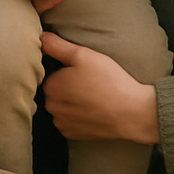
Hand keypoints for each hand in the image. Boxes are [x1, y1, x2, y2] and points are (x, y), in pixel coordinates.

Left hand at [41, 32, 160, 144]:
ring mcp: (62, 124)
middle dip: (66, 86)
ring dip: (71, 102)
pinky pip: (70, 122)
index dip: (64, 70)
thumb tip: (41, 38)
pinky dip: (78, 116)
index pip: (49, 73)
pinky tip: (92, 109)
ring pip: (61, 107)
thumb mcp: (83, 55)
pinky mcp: (73, 136)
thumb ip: (58, 46)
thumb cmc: (108, 81)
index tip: (80, 70)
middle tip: (88, 81)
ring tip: (92, 95)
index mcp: (51, 87)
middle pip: (54, 91)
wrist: (131, 112)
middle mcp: (52, 108)